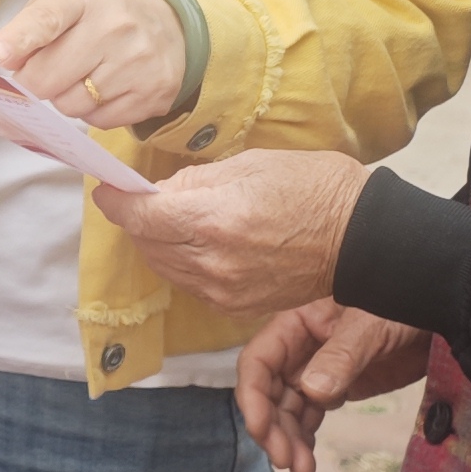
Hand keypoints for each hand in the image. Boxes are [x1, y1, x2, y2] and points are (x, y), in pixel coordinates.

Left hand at [0, 0, 185, 131]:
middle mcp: (115, 27)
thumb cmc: (101, 13)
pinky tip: (106, 88)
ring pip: (70, 106)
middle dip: (33, 82)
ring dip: (64, 97)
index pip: (47, 19)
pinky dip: (92, 111)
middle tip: (41, 73)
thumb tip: (2, 59)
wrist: (169, 24)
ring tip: (82, 75)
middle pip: (47, 78)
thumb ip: (29, 26)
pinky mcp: (153, 94)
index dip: (19, 40)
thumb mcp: (65, 0)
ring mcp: (137, 63)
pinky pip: (98, 122)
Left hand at [94, 147, 367, 313]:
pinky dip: (185, 264)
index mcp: (213, 220)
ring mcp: (223, 290)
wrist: (362, 239)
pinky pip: (190, 284)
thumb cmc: (314, 188)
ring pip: (164, 267)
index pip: (139, 216)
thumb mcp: (251, 164)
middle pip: (146, 243)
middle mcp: (212, 262)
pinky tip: (202, 245)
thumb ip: (196, 181)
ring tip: (178, 221)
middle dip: (139, 220)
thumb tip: (161, 194)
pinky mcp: (234, 307)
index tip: (108, 190)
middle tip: (148, 200)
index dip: (116, 201)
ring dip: (159, 244)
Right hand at [236, 297, 431, 471]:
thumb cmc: (402, 306)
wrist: (440, 314)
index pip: (257, 362)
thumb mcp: (371, 326)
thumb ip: (342, 356)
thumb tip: (311, 392)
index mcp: (295, 325)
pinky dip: (305, 441)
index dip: (252, 397)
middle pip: (268, 394)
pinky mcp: (336, 388)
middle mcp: (297, 350)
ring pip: (288, 412)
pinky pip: (310, 418)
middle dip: (273, 430)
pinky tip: (307, 465)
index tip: (262, 430)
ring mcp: (315, 371)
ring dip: (289, 443)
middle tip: (286, 462)